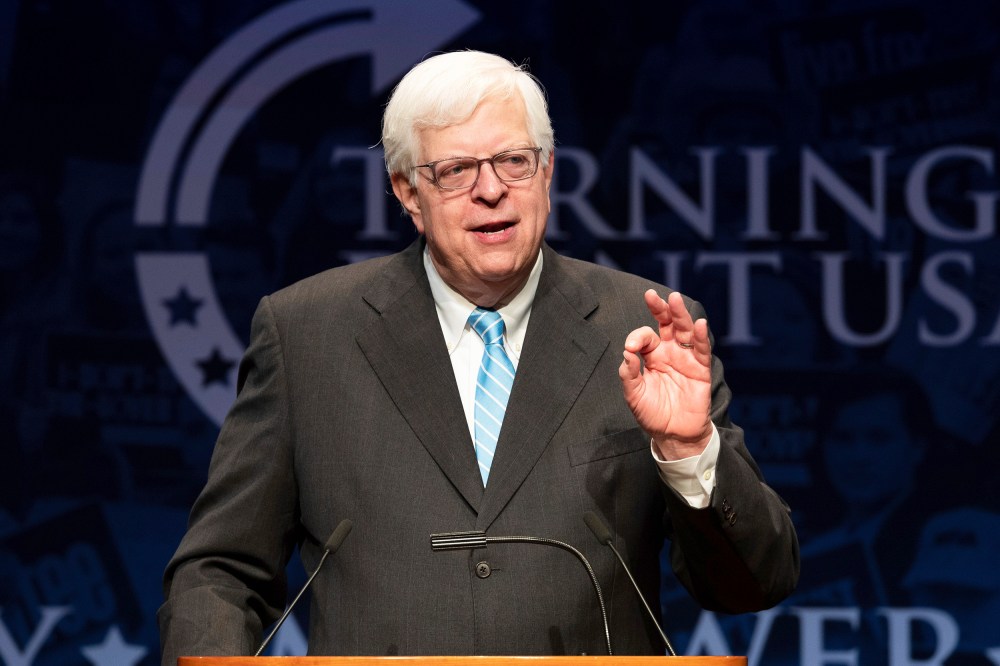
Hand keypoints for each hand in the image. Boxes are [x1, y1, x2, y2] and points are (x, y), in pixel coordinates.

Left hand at [619, 289, 712, 459]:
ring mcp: (686, 359)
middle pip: (666, 324)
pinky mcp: (700, 370)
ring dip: (680, 314)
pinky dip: (700, 337)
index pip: (645, 337)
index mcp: (652, 356)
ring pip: (684, 331)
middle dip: (660, 309)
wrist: (674, 435)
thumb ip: (629, 374)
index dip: (637, 338)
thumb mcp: (634, 396)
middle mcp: (669, 353)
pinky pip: (701, 350)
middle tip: (652, 296)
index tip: (631, 348)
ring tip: (675, 299)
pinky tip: (699, 324)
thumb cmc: (653, 414)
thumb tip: (627, 353)